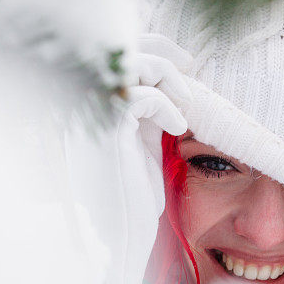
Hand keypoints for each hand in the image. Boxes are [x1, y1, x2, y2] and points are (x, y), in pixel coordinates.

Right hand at [67, 34, 192, 283]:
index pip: (121, 56)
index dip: (154, 49)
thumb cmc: (132, 197)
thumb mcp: (145, 145)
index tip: (186, 62)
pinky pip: (142, 97)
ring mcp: (97, 117)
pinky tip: (178, 127)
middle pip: (124, 50)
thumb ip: (153, 114)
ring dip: (167, 76)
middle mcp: (92, 106)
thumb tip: (177, 86)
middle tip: (190, 65)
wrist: (118, 234)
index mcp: (99, 107)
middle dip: (162, 51)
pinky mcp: (109, 133)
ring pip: (134, 65)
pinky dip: (166, 106)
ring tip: (187, 101)